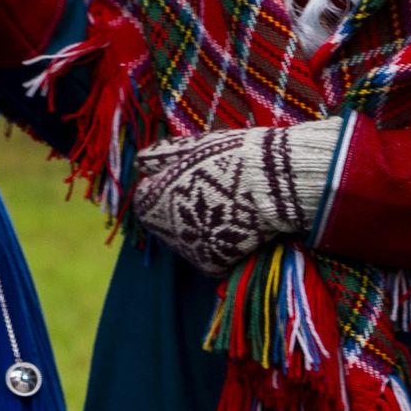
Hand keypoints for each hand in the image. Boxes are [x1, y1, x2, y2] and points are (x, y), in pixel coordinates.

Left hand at [129, 119, 343, 274]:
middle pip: (165, 220)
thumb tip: (141, 162)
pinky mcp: (212, 263)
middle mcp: (163, 231)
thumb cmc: (226, 158)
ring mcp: (187, 250)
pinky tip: (231, 224)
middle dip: (179, 208)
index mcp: (150, 202)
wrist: (269, 185)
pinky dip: (217, 243)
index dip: (164, 185)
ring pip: (187, 238)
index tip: (186, 176)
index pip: (145, 198)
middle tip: (210, 192)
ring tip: (223, 206)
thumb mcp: (189, 147)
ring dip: (199, 227)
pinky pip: (208, 254)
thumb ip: (159, 156)